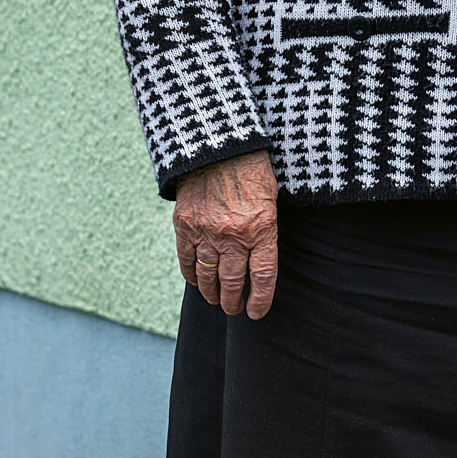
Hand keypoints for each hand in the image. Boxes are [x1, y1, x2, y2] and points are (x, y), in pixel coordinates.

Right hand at [176, 152, 279, 317]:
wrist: (218, 145)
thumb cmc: (252, 170)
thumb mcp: (271, 199)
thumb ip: (266, 230)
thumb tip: (259, 259)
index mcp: (261, 228)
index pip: (263, 277)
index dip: (260, 300)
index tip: (256, 313)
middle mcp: (233, 234)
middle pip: (233, 282)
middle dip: (234, 301)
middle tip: (233, 309)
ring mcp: (206, 231)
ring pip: (208, 276)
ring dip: (212, 293)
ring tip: (216, 300)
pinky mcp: (185, 225)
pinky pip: (187, 259)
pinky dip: (191, 274)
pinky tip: (197, 281)